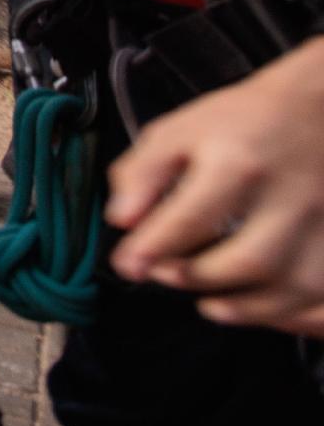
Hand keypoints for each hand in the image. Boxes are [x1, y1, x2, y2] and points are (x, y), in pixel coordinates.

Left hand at [107, 43, 323, 330]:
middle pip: (249, 260)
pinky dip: (293, 316)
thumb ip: (142, 174)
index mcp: (240, 162)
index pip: (192, 218)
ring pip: (293, 288)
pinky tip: (262, 309)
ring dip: (245, 308)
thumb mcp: (178, 131)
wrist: (315, 110)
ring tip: (208, 301)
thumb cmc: (243, 123)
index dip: (153, 249)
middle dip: (198, 278)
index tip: (129, 264)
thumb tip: (121, 221)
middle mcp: (290, 196)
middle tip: (165, 275)